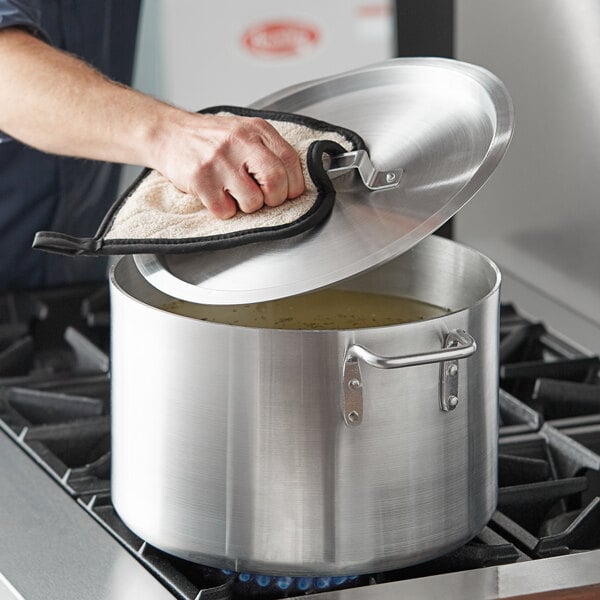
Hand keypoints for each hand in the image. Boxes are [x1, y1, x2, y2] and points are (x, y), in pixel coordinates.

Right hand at [156, 112, 304, 218]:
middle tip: (263, 198)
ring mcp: (219, 160)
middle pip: (276, 182)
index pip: (290, 161)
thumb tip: (293, 183)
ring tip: (234, 192)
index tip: (286, 192)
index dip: (293, 185)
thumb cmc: (211, 138)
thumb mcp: (245, 132)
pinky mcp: (200, 179)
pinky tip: (217, 194)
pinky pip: (225, 211)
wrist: (168, 133)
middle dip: (274, 199)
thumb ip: (270, 150)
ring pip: (252, 202)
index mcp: (257, 129)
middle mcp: (240, 142)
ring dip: (246, 206)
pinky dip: (224, 209)